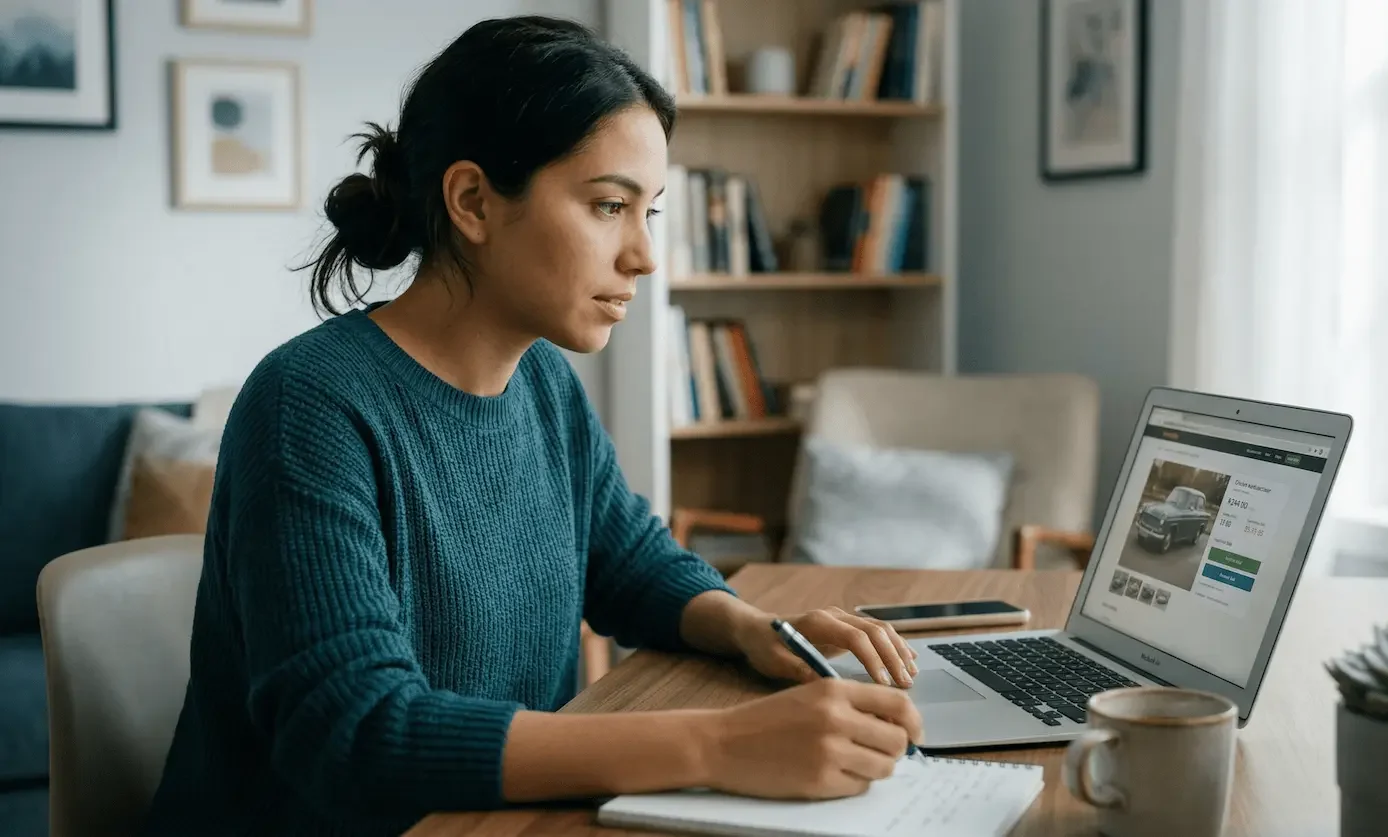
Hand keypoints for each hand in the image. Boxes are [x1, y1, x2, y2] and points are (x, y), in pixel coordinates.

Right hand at [700, 678, 923, 798]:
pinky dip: (855, 783)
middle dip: (895, 749)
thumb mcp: (809, 694)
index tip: (916, 733)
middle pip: (897, 739)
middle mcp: (835, 718)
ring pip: (883, 767)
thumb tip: (895, 722)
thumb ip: (850, 702)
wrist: (722, 743)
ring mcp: (828, 751)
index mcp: (833, 690)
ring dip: (877, 768)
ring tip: (856, 762)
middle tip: (883, 752)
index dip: (915, 721)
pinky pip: (860, 786)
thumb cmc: (766, 719)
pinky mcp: (819, 781)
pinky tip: (834, 774)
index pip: (897, 704)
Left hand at [734, 606, 918, 687]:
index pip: (855, 637)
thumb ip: (797, 669)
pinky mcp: (845, 627)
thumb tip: (824, 682)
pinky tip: (909, 660)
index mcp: (818, 622)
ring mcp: (842, 619)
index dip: (872, 660)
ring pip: (879, 629)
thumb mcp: (773, 661)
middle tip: (906, 684)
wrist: (756, 629)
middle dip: (893, 657)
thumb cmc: (763, 646)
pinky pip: (876, 632)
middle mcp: (834, 616)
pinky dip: (894, 645)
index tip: (883, 684)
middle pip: (873, 631)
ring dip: (898, 650)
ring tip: (912, 675)